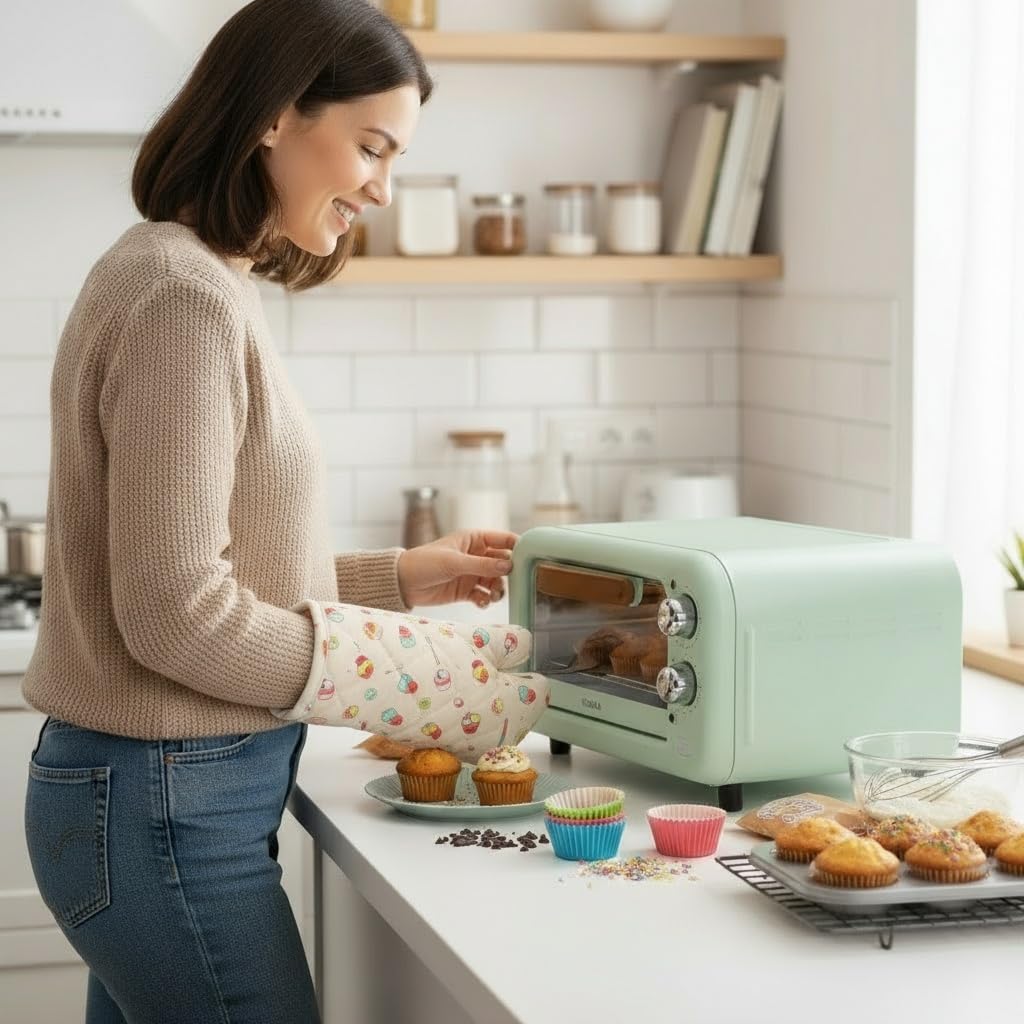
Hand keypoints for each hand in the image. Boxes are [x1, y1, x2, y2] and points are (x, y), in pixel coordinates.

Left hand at [396, 530, 516, 608]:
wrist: (403, 583)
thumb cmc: (425, 562)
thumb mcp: (454, 562)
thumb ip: (482, 564)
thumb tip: (508, 565)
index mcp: (474, 539)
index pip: (502, 540)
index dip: (517, 546)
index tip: (529, 557)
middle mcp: (476, 555)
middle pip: (503, 563)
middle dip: (509, 573)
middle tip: (513, 582)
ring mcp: (472, 573)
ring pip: (496, 581)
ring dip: (498, 589)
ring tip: (493, 596)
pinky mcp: (466, 590)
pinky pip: (484, 595)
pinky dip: (486, 600)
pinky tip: (481, 602)